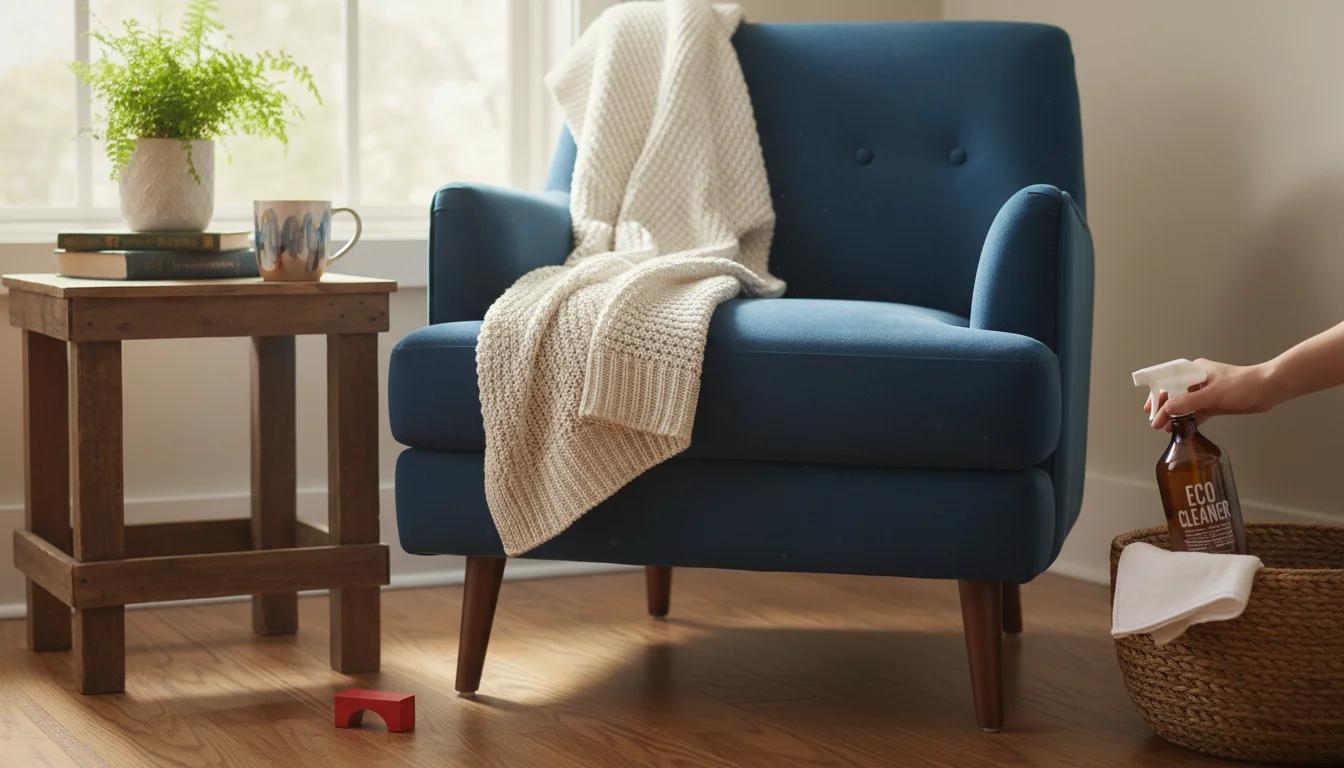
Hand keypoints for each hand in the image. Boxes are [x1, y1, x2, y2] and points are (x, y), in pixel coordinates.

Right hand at [1143, 359, 1279, 430]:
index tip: (1149, 407)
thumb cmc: (1243, 384)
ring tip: (1164, 427)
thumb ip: (1189, 402)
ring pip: (1185, 405)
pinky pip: (1196, 412)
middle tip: (1155, 421)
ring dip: (1175, 415)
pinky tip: (1181, 428)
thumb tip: (1168, 409)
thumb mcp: (1212, 393)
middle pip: (1174, 394)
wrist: (1268, 389)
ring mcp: (1206, 392)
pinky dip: (1188, 420)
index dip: (1156, 393)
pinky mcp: (1215, 403)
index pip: (1168, 380)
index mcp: (1195, 370)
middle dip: (1164, 407)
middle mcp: (1198, 380)